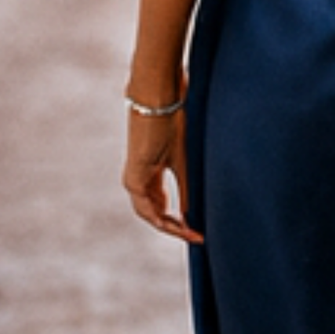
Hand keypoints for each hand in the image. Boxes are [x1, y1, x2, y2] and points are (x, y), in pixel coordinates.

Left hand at [122, 110, 203, 244]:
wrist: (159, 97)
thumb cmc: (174, 118)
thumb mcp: (185, 157)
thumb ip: (187, 185)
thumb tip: (194, 213)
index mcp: (149, 172)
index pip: (160, 206)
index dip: (179, 222)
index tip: (200, 232)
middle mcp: (137, 178)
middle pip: (154, 214)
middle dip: (176, 228)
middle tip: (198, 236)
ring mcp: (133, 178)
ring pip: (150, 214)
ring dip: (171, 226)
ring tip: (192, 233)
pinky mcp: (134, 176)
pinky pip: (147, 208)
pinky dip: (164, 219)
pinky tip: (180, 224)